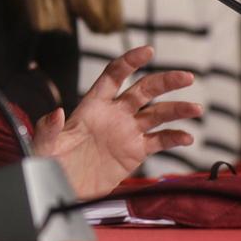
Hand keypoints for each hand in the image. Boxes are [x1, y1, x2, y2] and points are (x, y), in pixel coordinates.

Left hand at [32, 45, 199, 198]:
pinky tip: (187, 137)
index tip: (148, 51)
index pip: (114, 76)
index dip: (130, 61)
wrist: (61, 189)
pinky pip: (158, 141)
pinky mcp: (135, 152)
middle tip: (187, 77)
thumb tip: (56, 111)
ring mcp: (126, 132)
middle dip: (165, 82)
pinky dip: (174, 138)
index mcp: (92, 105)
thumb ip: (49, 128)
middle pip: (143, 91)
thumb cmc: (48, 163)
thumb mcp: (44, 145)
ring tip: (196, 109)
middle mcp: (114, 114)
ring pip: (157, 115)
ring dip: (177, 110)